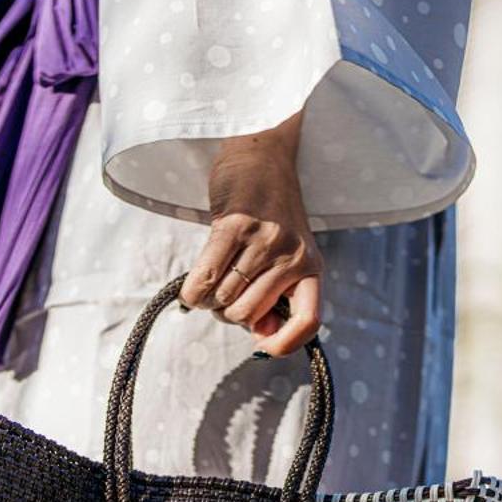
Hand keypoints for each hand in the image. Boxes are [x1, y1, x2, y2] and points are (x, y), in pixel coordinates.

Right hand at [179, 112, 322, 357]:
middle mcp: (293, 257)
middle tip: (221, 298)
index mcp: (311, 268)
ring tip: (208, 286)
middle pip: (248, 314)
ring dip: (207, 301)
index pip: (308, 321)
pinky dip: (192, 292)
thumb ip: (277, 292)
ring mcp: (265, 241)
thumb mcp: (288, 253)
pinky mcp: (235, 226)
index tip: (263, 345)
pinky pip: (205, 277)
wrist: (261, 156)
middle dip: (226, 315)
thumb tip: (260, 336)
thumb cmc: (270, 212)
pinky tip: (191, 291)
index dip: (285, 343)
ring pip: (224, 298)